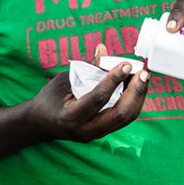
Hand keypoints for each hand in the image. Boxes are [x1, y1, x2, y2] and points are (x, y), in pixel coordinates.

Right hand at [26, 45, 148, 141]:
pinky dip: (132, 102)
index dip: (114, 79)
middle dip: (136, 92)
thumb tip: (103, 49)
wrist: (40, 124)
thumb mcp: (63, 80)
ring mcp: (95, 135)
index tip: (126, 64)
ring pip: (126, 119)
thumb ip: (86, 68)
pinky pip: (123, 119)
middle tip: (143, 73)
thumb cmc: (49, 98)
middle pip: (120, 114)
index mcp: (71, 117)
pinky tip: (135, 87)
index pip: (98, 98)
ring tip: (143, 78)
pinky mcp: (102, 133)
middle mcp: (85, 130)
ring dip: (138, 97)